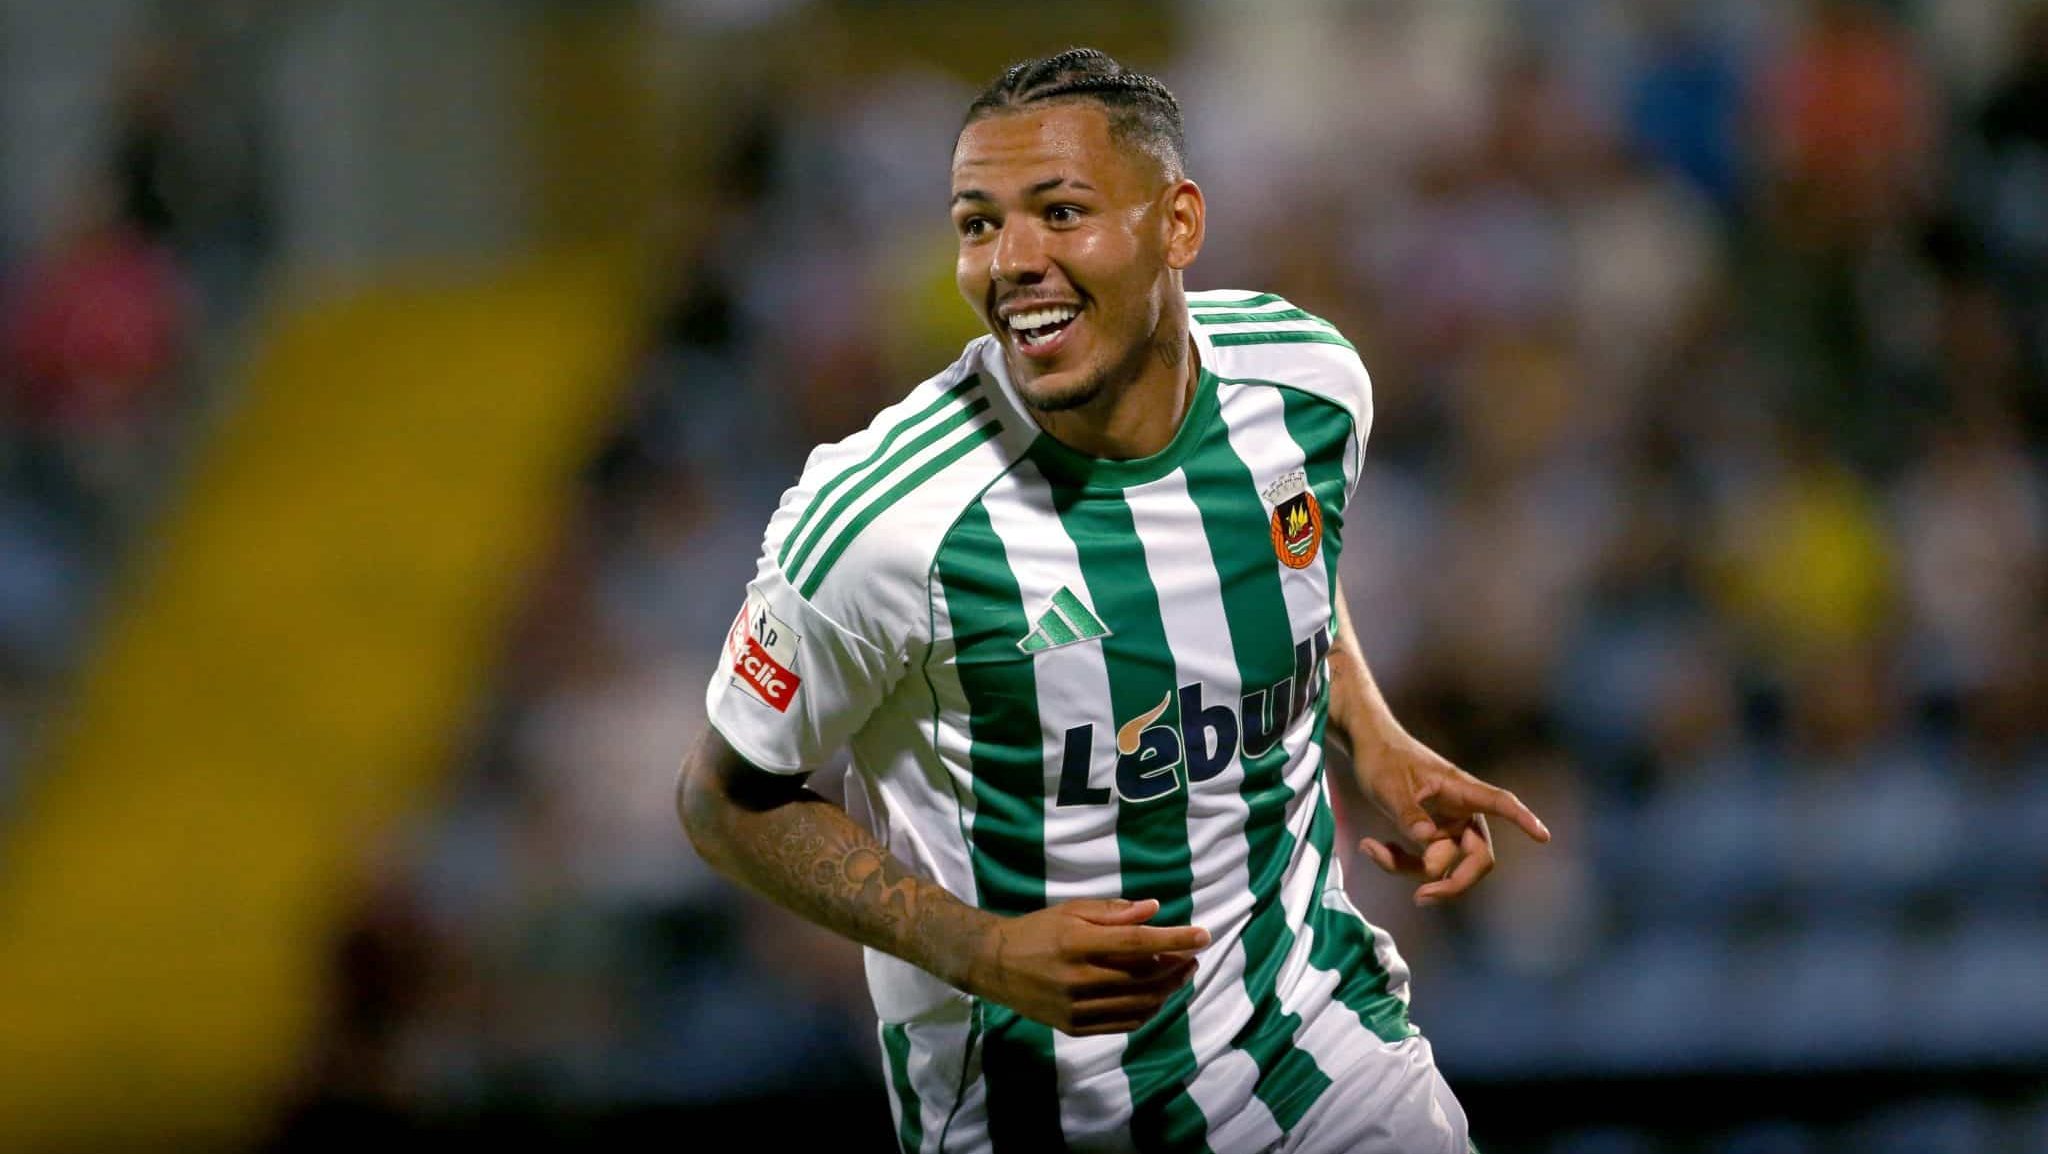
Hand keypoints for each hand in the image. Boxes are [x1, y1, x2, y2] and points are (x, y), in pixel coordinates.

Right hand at [966, 897, 1208, 1035]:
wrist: (995, 965)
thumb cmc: (1038, 930)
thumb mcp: (1072, 910)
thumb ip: (1114, 912)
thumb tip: (1155, 910)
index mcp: (1078, 942)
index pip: (1138, 942)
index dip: (1175, 939)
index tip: (1204, 935)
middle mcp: (1079, 978)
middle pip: (1144, 975)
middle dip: (1177, 964)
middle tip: (1192, 954)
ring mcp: (1077, 1007)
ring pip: (1139, 1002)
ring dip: (1168, 988)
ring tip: (1181, 973)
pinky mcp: (1075, 1027)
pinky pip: (1124, 1023)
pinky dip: (1148, 1010)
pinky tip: (1157, 995)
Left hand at [1354, 733, 1550, 905]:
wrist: (1368, 748)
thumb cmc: (1383, 758)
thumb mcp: (1389, 786)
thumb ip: (1409, 815)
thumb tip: (1428, 844)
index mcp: (1461, 789)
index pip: (1500, 803)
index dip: (1522, 819)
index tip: (1543, 836)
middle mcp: (1462, 811)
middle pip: (1477, 857)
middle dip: (1453, 882)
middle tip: (1421, 897)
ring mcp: (1447, 826)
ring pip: (1443, 865)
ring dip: (1407, 868)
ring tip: (1371, 848)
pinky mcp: (1430, 836)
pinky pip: (1422, 861)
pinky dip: (1398, 861)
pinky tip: (1373, 846)